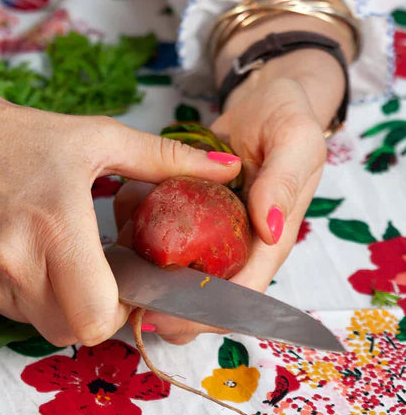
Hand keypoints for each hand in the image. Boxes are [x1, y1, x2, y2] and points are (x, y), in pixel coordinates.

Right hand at [0, 0, 241, 347]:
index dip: (124, 311)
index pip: (99, 315)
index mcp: (56, 222)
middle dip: (99, 315)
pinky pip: (8, 312)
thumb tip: (230, 168)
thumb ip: (166, 159)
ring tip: (66, 265)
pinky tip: (30, 261)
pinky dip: (27, 299)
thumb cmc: (22, 134)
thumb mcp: (98, 137)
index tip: (132, 283)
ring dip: (62, 308)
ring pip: (40, 327)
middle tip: (106, 280)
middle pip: (74, 332)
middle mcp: (15, 256)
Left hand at [114, 48, 337, 343]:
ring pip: (174, 274)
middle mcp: (238, 245)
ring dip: (144, 269)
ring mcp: (211, 232)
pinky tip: (122, 214)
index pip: (241, 297)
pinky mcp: (188, 215)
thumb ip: (283, 182)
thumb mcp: (294, 139)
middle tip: (126, 295)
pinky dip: (135, 229)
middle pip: (203, 298)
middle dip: (165, 304)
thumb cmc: (286, 118)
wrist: (264, 98)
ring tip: (120, 253)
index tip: (164, 316)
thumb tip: (271, 230)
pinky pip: (158, 235)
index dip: (204, 313)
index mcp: (269, 240)